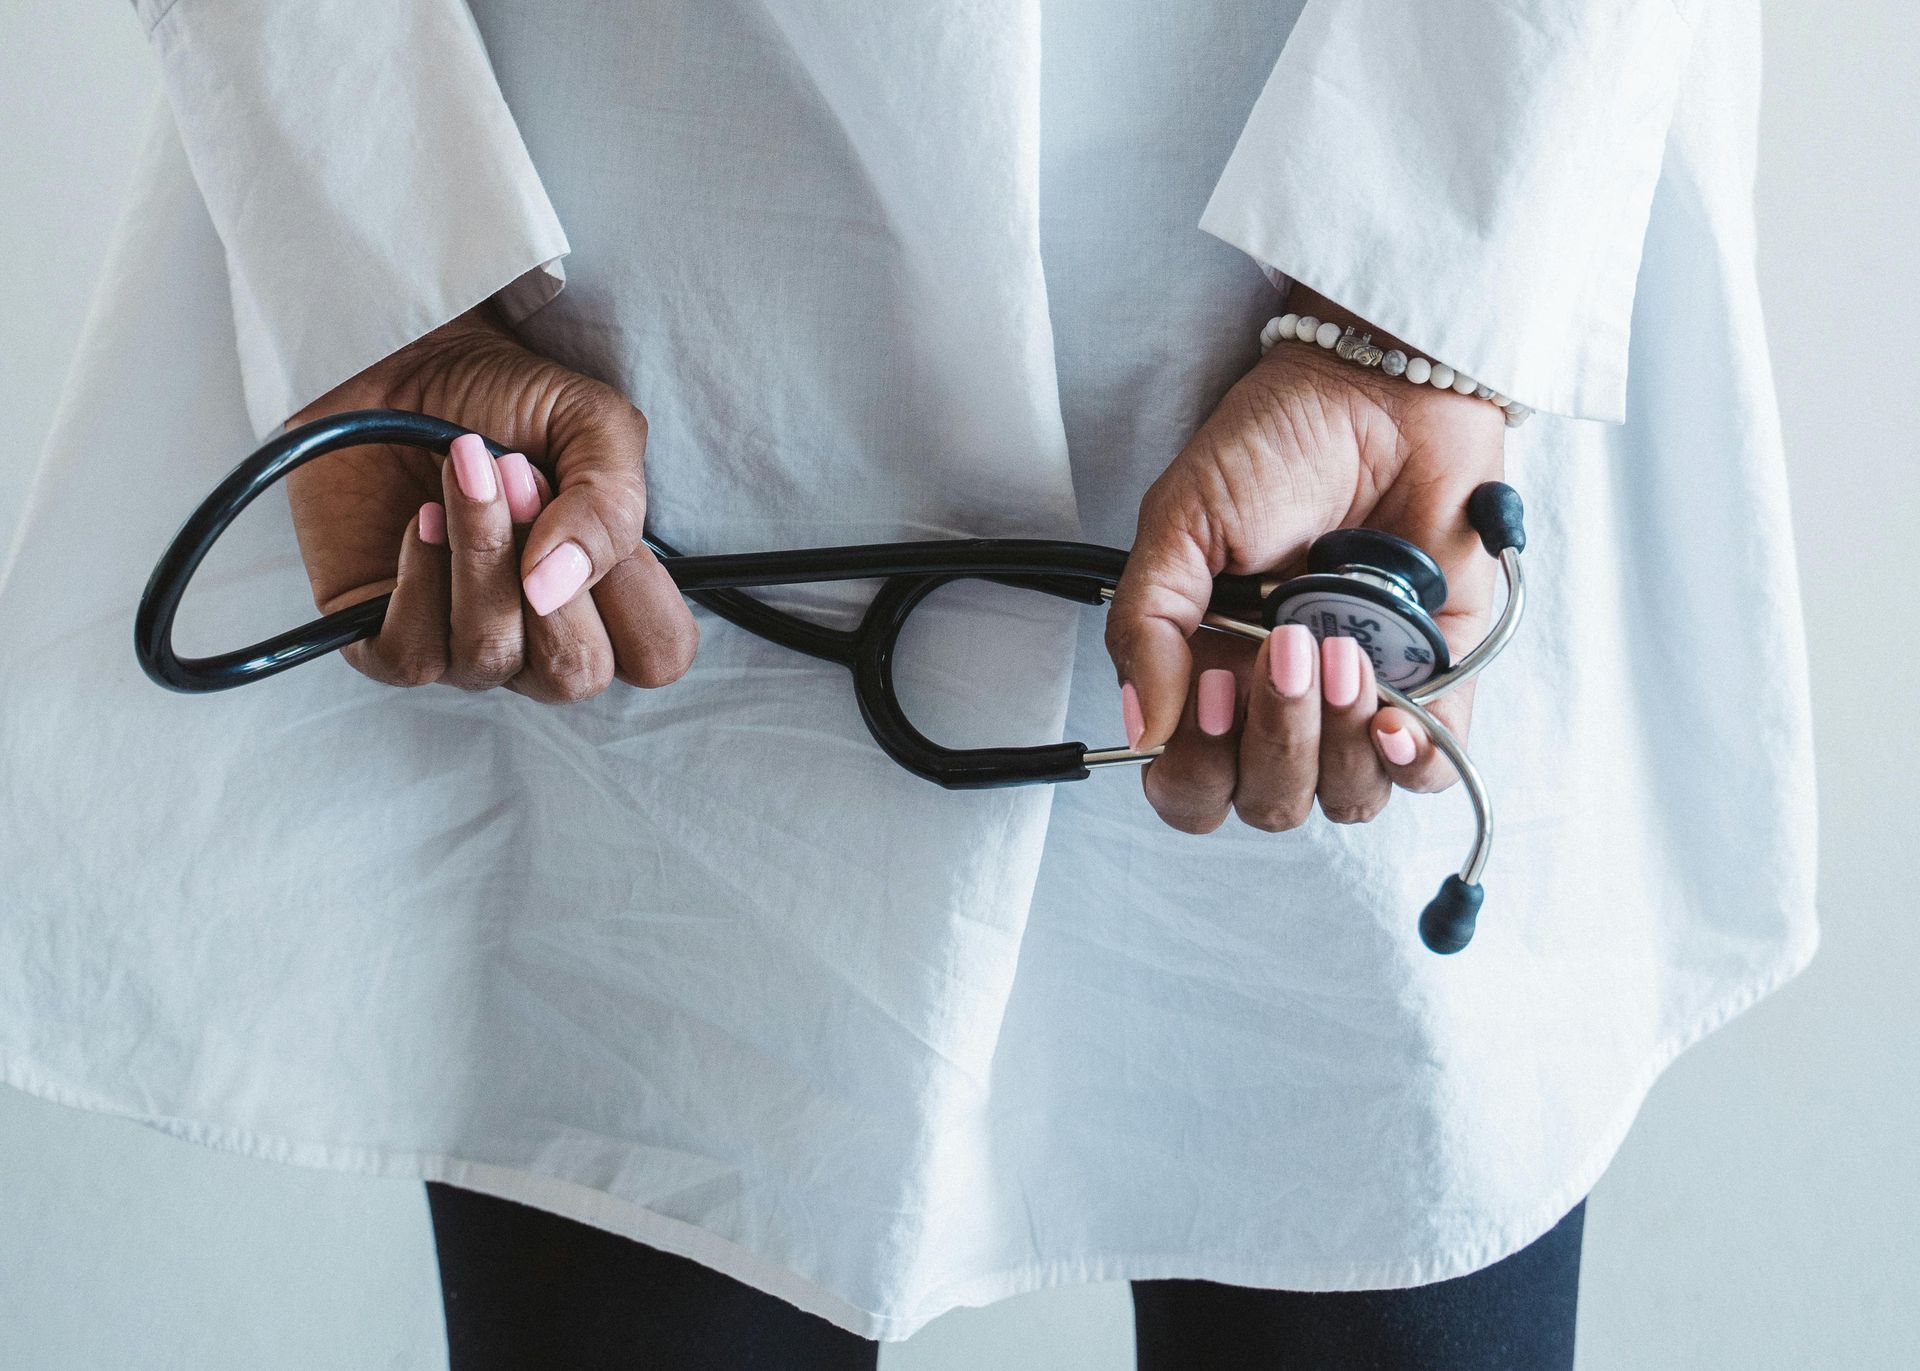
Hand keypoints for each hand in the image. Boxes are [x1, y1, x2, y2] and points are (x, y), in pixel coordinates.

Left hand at [286, 306, 695, 699]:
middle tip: (518, 474)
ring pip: (489, 655)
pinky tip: (418, 520)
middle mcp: (544, 638)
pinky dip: (417, 581)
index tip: (590, 510)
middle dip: (545, 569)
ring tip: (464, 470)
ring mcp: (467, 646)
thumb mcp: (591, 424)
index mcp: (608, 597)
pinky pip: (413, 657)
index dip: (634, 596)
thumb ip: (610, 504)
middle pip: (574, 673)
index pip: (658, 655)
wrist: (403, 363)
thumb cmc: (505, 399)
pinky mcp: (389, 640)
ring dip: (480, 552)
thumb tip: (556, 584)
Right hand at [1105, 289, 1504, 833]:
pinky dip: (1410, 758)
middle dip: (1275, 740)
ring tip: (1344, 646)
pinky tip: (1395, 716)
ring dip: (1338, 740)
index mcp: (1208, 675)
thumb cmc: (1279, 445)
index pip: (1189, 785)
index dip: (1197, 767)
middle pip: (1268, 802)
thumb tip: (1143, 728)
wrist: (1385, 392)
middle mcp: (1281, 705)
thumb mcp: (1180, 520)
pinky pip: (1429, 769)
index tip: (1214, 688)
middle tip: (1285, 645)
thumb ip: (1145, 624)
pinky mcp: (1438, 686)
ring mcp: (1360, 701)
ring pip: (1346, 797)